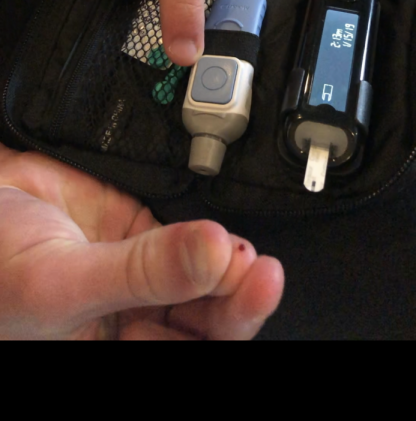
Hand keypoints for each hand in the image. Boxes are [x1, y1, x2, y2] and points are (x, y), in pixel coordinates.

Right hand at [0, 143, 283, 339]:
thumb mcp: (63, 282)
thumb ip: (142, 271)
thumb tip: (215, 253)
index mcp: (111, 352)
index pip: (186, 352)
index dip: (230, 328)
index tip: (257, 288)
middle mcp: (131, 324)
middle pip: (206, 324)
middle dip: (236, 301)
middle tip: (257, 270)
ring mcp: (139, 278)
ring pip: (204, 281)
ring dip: (228, 267)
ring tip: (238, 250)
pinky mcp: (141, 233)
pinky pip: (188, 238)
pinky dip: (208, 234)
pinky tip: (216, 229)